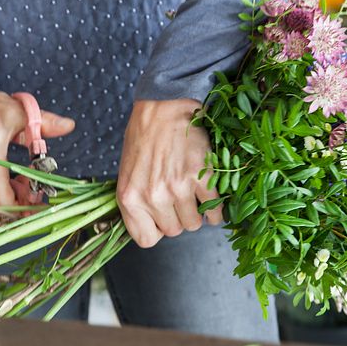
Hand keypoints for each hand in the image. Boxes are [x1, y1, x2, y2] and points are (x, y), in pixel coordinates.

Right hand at [0, 88, 74, 225]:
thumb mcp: (19, 113)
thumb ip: (45, 123)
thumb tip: (69, 125)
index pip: (6, 205)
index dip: (25, 205)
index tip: (37, 192)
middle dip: (19, 207)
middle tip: (30, 188)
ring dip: (3, 208)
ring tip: (15, 187)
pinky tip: (1, 187)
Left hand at [117, 99, 222, 247]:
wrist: (163, 105)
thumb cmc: (144, 135)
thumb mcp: (129, 171)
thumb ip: (139, 200)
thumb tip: (155, 223)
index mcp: (129, 197)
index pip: (146, 240)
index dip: (157, 229)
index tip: (162, 218)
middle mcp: (152, 197)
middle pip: (174, 231)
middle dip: (179, 217)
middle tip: (180, 198)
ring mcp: (178, 188)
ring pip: (195, 223)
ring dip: (198, 212)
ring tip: (196, 195)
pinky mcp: (202, 177)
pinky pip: (215, 210)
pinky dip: (217, 209)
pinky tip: (213, 197)